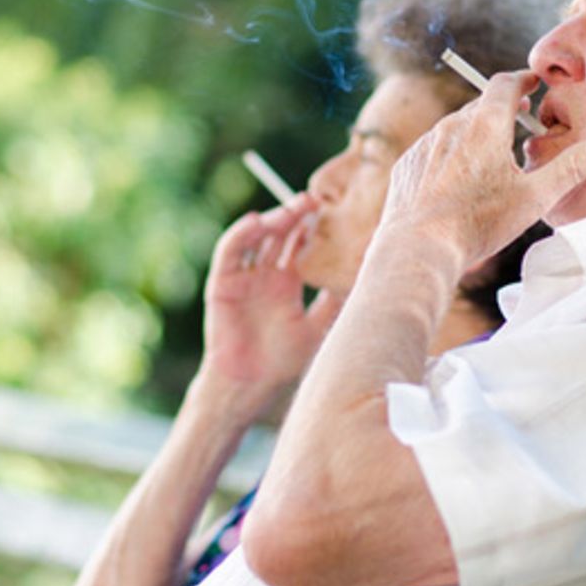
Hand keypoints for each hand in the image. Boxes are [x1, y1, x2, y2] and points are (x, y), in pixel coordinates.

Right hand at [199, 195, 344, 408]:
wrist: (249, 385)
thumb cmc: (283, 362)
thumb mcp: (318, 327)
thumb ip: (334, 302)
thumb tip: (362, 277)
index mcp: (287, 284)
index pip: (299, 245)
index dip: (312, 226)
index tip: (332, 210)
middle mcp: (265, 276)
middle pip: (280, 235)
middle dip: (296, 215)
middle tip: (316, 200)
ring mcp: (243, 277)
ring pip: (257, 238)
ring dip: (273, 220)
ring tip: (293, 208)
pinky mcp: (222, 283)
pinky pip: (229, 252)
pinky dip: (241, 234)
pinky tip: (257, 221)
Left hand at [379, 71, 585, 266]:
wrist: (418, 247)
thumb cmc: (478, 223)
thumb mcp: (534, 198)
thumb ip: (571, 169)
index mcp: (484, 125)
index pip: (504, 84)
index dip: (522, 80)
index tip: (533, 82)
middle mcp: (450, 127)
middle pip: (479, 105)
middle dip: (501, 107)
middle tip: (519, 116)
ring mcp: (424, 145)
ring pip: (454, 128)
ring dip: (474, 132)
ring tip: (490, 152)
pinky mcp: (407, 165)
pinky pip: (432, 150)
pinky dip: (448, 155)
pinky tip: (457, 178)